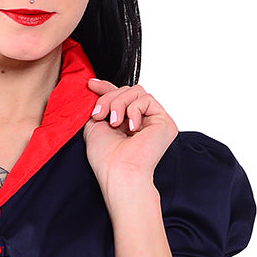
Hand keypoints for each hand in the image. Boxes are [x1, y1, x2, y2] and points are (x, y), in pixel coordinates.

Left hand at [83, 79, 176, 195]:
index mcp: (125, 123)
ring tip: (113, 122)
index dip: (106, 88)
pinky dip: (133, 110)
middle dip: (109, 98)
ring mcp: (154, 121)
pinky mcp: (165, 122)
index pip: (120, 97)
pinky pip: (147, 99)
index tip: (91, 84)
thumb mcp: (94, 125)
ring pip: (136, 92)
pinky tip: (131, 128)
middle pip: (127, 91)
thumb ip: (99, 106)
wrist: (118, 172)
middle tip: (98, 115)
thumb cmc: (106, 157)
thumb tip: (96, 87)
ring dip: (119, 103)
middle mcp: (141, 121)